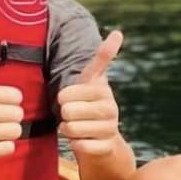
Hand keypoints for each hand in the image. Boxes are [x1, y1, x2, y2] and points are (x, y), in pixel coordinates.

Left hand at [58, 30, 122, 158]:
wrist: (105, 139)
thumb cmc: (91, 104)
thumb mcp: (93, 80)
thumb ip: (102, 57)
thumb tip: (119, 32)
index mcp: (103, 90)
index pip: (67, 93)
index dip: (62, 98)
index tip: (66, 98)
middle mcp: (110, 108)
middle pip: (68, 112)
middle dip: (64, 115)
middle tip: (72, 115)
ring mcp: (110, 128)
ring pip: (72, 129)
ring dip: (68, 130)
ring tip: (77, 127)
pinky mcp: (106, 147)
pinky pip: (80, 146)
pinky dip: (76, 144)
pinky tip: (82, 141)